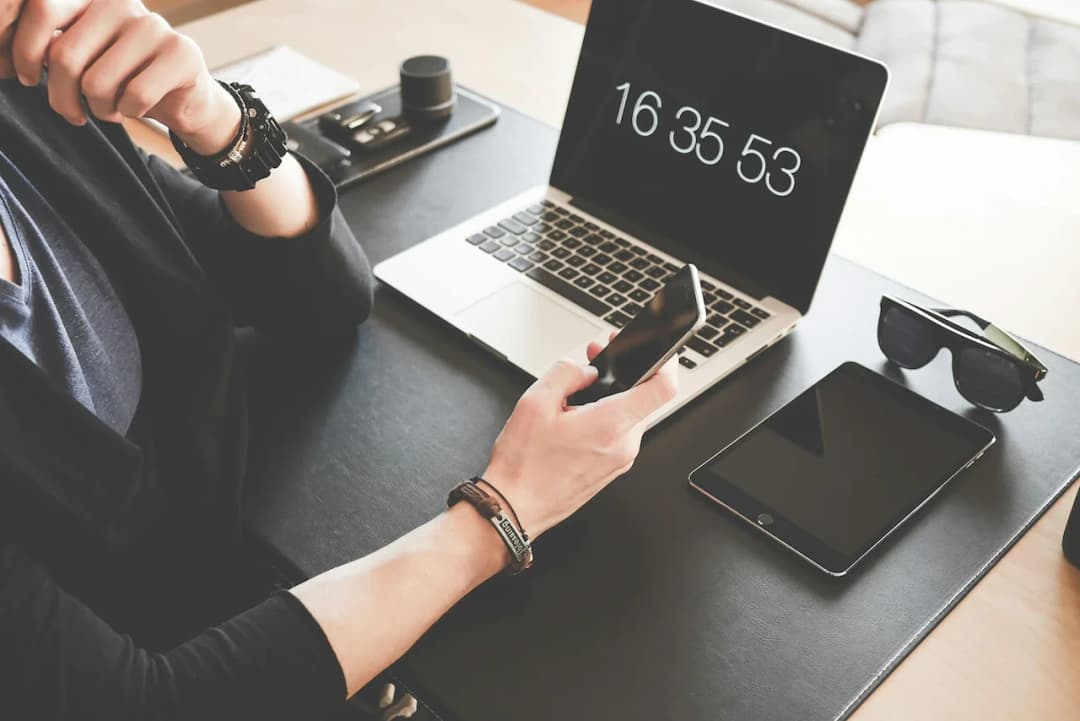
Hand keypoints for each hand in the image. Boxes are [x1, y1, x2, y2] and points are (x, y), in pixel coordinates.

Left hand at [5, 0, 238, 152]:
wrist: (185, 98)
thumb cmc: (124, 79)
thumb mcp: (82, 57)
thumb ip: (52, 46)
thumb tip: (4, 57)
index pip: (42, 9)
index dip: (23, 50)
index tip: (28, 78)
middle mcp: (121, 2)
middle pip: (65, 56)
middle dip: (62, 97)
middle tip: (73, 112)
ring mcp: (153, 26)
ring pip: (98, 82)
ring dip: (99, 109)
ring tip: (109, 109)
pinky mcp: (181, 53)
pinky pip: (134, 96)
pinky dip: (128, 113)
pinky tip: (133, 109)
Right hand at [483, 338, 678, 537]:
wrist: (515, 507)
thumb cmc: (523, 465)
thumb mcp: (535, 402)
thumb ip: (566, 373)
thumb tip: (585, 370)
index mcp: (610, 425)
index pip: (662, 388)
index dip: (665, 362)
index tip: (658, 351)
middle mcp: (623, 445)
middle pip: (644, 399)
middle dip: (622, 375)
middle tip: (596, 361)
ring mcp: (620, 461)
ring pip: (629, 416)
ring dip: (611, 398)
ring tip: (576, 395)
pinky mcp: (611, 470)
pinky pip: (619, 435)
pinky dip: (605, 419)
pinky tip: (576, 418)